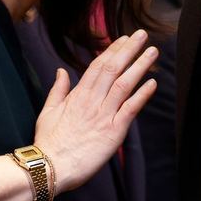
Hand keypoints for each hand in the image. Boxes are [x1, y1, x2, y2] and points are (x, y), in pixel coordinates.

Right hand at [33, 30, 157, 191]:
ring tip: (152, 52)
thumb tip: (61, 71)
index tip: (123, 38)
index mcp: (78, 95)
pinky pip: (130, 109)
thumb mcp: (48, 111)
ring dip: (139, 66)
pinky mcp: (113, 131)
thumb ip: (58, 90)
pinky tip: (152, 83)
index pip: (97, 66)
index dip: (112, 50)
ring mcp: (104, 115)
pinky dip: (142, 94)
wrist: (51, 165)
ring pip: (124, 84)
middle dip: (129, 50)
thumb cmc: (48, 141)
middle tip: (142, 35)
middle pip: (113, 68)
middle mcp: (92, 101)